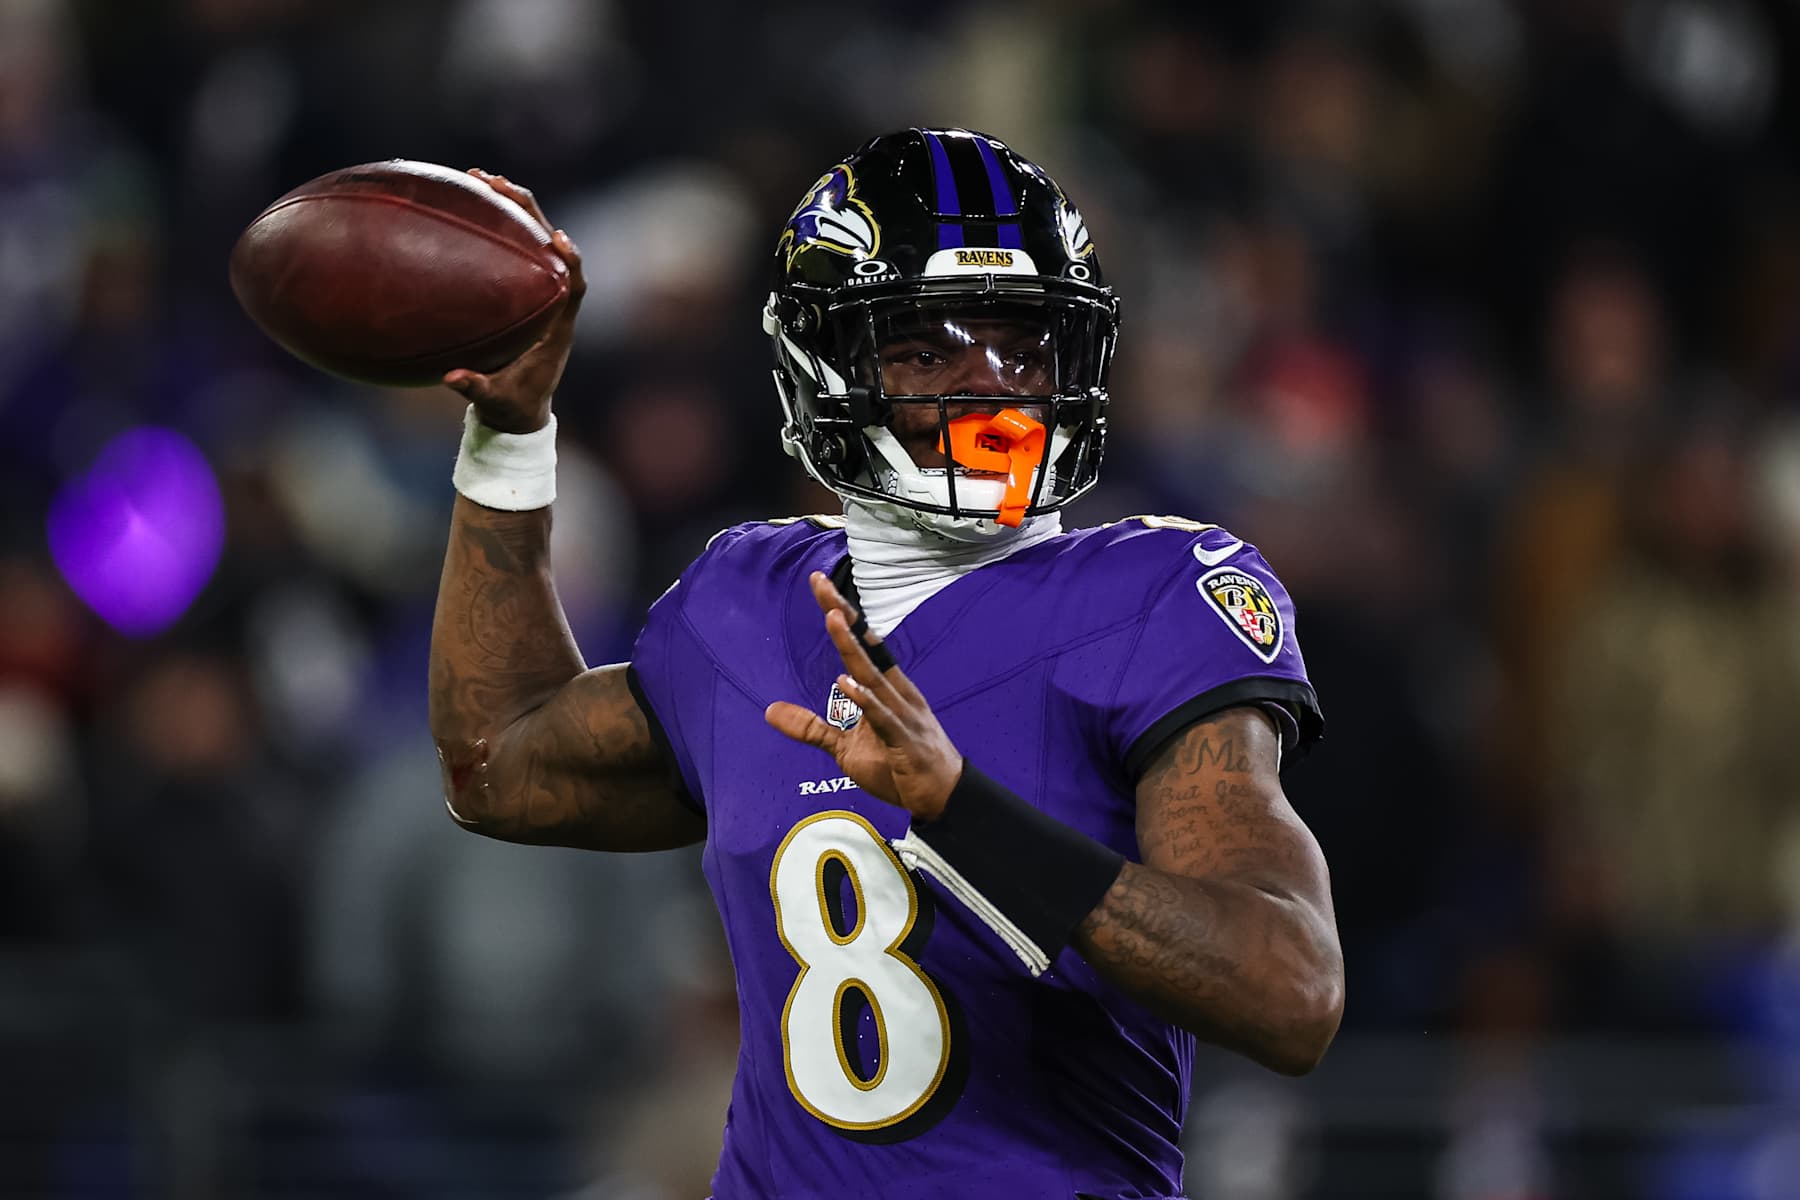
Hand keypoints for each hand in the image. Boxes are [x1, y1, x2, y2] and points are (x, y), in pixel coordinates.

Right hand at [442, 169, 586, 433]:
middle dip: (529, 211)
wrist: (519, 411)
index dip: (571, 261)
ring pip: (530, 240)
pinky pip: (509, 251)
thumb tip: (452, 377)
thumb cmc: (512, 406)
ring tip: (478, 178)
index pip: (575, 287)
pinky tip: (464, 205)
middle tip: (497, 183)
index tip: (559, 239)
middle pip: (550, 246)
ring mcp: (534, 292)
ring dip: (510, 209)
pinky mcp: (516, 290)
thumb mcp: (494, 400)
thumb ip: (475, 389)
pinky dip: (492, 227)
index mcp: (557, 328)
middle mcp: (550, 302)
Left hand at [765, 572, 962, 819]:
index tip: (820, 585)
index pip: (862, 645)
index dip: (842, 616)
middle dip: (842, 615)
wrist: (944, 798)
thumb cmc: (899, 768)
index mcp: (886, 690)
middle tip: (821, 583)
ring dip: (852, 648)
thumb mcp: (846, 748)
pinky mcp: (905, 742)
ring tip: (832, 619)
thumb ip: (812, 727)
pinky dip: (866, 700)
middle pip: (866, 648)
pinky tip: (847, 684)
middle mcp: (896, 694)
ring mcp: (903, 715)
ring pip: (873, 676)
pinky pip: (883, 717)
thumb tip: (770, 711)